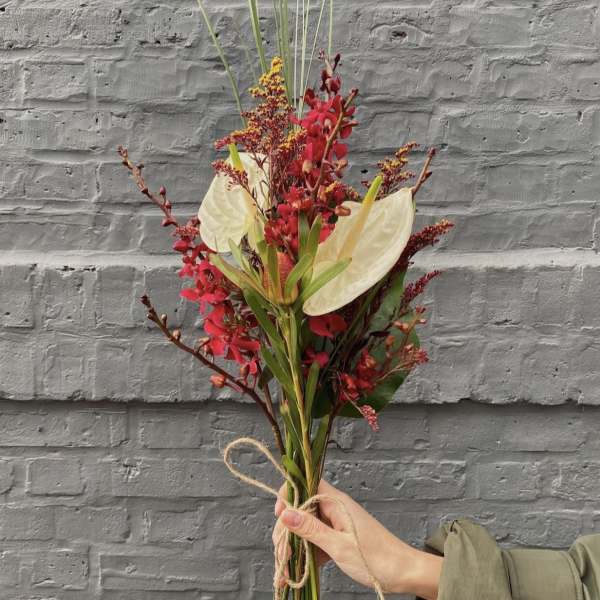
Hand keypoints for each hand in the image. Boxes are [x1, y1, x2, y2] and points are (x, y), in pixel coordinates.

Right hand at [273, 480, 441, 598]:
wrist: (403, 573)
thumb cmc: (376, 558)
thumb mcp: (339, 545)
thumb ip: (311, 529)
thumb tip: (285, 513)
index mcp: (336, 502)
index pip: (306, 484)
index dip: (289, 495)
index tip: (279, 515)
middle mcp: (334, 508)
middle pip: (301, 509)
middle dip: (287, 529)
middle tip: (282, 553)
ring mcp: (336, 524)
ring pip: (306, 527)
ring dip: (294, 545)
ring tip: (285, 569)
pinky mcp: (337, 539)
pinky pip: (315, 541)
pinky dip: (305, 555)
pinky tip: (296, 572)